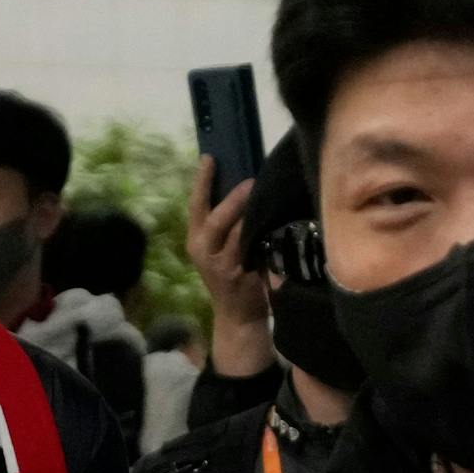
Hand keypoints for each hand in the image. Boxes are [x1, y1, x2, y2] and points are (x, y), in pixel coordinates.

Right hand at [186, 156, 274, 378]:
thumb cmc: (234, 273)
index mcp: (196, 239)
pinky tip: (277, 222)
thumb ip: (229, 222)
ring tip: (267, 197)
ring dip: (252, 215)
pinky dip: (265, 235)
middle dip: (233, 200)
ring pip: (237, 234)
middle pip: (215, 220)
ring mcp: (222, 265)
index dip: (202, 182)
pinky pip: (255, 249)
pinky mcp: (241, 275)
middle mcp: (203, 251)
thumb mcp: (221, 247)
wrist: (238, 315)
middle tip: (250, 181)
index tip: (209, 157)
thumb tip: (249, 183)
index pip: (196, 205)